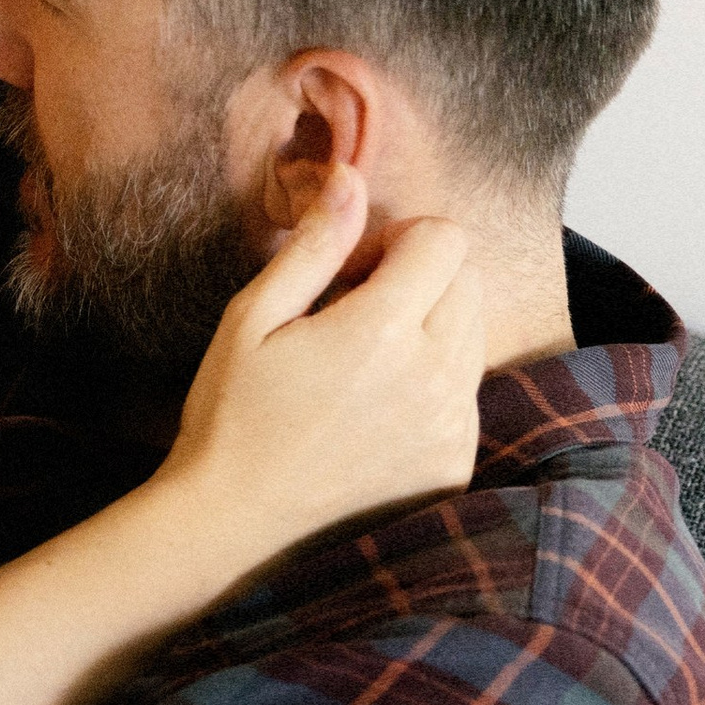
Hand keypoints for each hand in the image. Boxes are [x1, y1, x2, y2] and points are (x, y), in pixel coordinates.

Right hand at [148, 166, 484, 581]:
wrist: (232, 525)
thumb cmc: (230, 417)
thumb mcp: (253, 318)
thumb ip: (314, 245)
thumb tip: (351, 178)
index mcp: (382, 330)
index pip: (447, 239)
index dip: (400, 239)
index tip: (354, 270)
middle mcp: (434, 378)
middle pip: (470, 281)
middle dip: (422, 278)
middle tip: (354, 312)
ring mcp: (451, 427)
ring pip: (474, 336)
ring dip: (431, 329)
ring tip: (362, 364)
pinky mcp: (454, 464)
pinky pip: (466, 395)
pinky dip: (433, 386)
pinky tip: (372, 410)